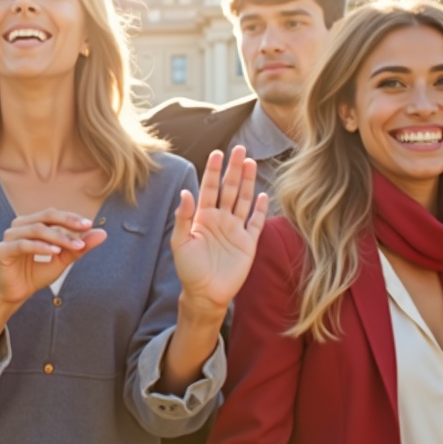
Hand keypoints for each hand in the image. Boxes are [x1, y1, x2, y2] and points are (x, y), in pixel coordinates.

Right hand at [0, 208, 107, 305]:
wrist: (16, 294)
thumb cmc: (36, 274)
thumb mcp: (62, 260)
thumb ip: (78, 247)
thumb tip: (102, 232)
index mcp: (32, 223)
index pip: (53, 214)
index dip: (71, 218)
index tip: (90, 225)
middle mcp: (20, 225)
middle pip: (46, 217)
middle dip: (67, 222)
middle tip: (86, 228)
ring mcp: (9, 236)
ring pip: (37, 230)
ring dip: (58, 237)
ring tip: (75, 245)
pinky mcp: (3, 250)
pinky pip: (24, 245)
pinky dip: (41, 247)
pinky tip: (55, 252)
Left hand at [171, 147, 267, 313]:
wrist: (205, 294)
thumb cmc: (189, 269)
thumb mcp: (180, 243)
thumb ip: (183, 217)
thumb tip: (185, 192)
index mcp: (203, 217)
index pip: (210, 188)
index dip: (214, 171)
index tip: (218, 153)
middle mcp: (221, 219)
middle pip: (229, 189)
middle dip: (234, 170)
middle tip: (240, 149)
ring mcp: (236, 230)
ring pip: (243, 200)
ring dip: (247, 182)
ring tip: (251, 163)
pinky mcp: (248, 243)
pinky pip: (256, 222)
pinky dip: (260, 209)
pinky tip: (262, 194)